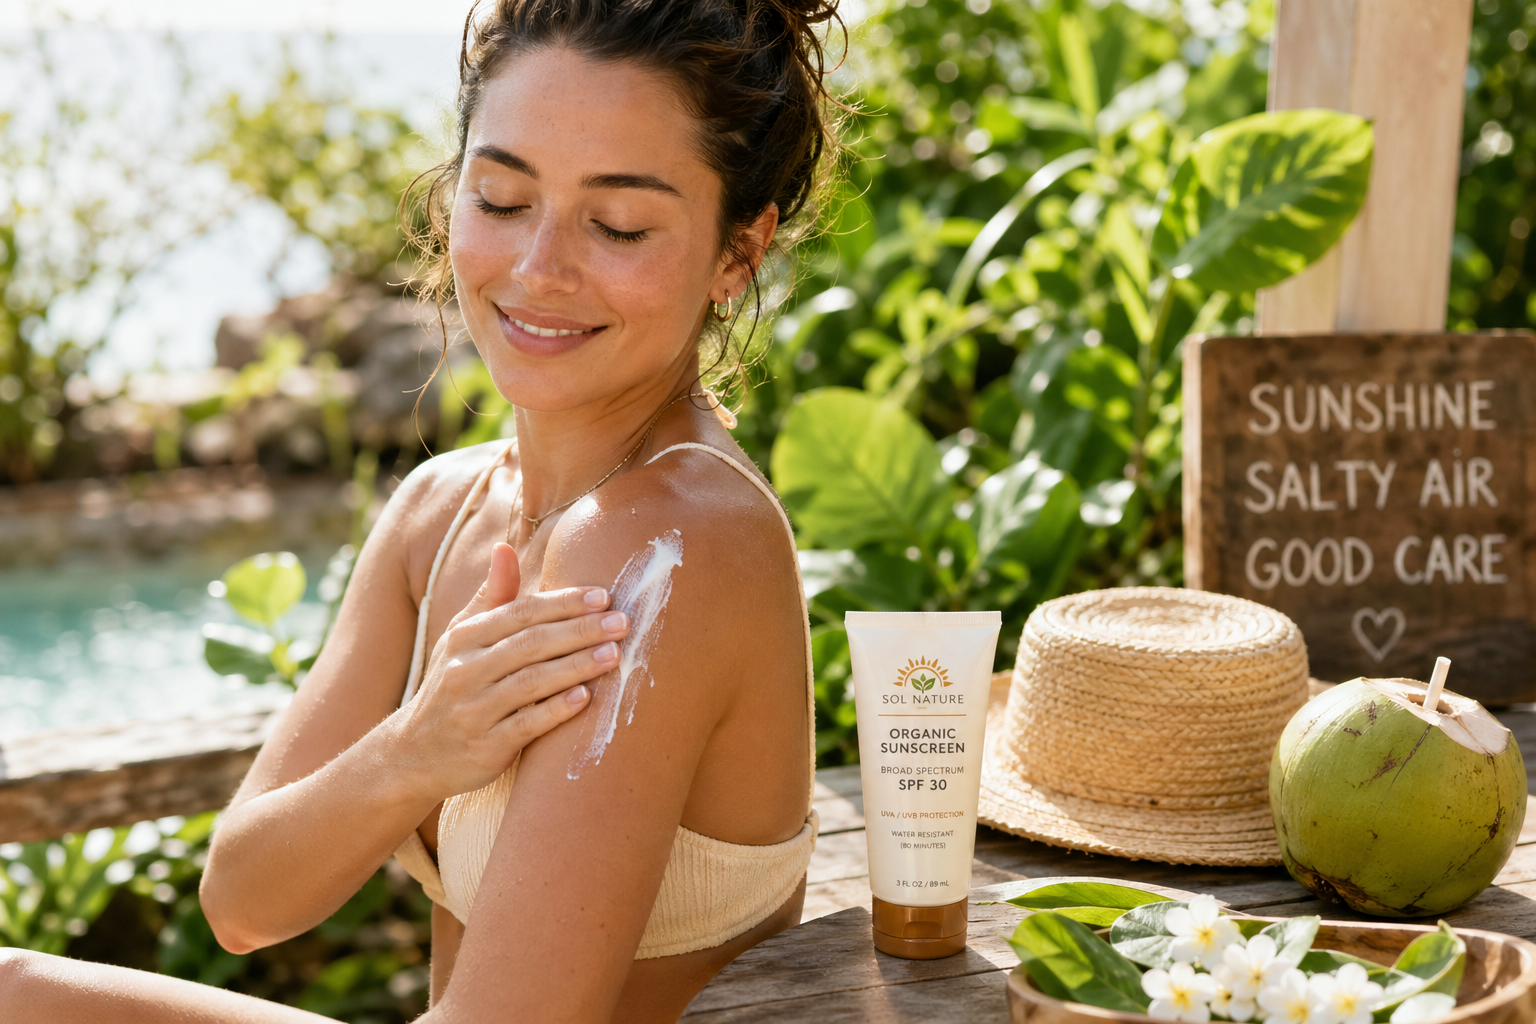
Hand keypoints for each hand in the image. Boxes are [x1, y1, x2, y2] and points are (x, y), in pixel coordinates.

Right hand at [388, 542, 625, 800]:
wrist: (414, 754)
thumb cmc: (452, 685)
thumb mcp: (461, 639)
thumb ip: (491, 596)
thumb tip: (506, 547)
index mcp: (464, 637)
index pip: (521, 612)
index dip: (563, 603)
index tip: (603, 596)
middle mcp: (465, 670)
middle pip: (531, 643)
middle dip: (580, 630)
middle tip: (622, 622)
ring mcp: (474, 710)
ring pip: (531, 682)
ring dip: (576, 666)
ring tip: (614, 655)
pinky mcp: (485, 747)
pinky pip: (525, 724)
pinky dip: (556, 710)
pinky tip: (585, 699)